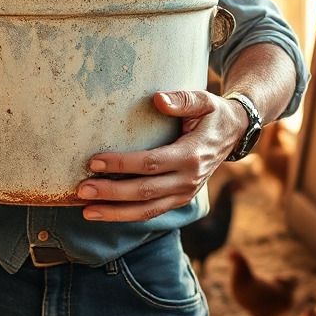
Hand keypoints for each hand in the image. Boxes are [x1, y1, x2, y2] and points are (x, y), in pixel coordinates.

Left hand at [75, 90, 247, 221]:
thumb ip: (182, 100)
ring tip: (86, 210)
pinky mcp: (178, 199)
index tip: (94, 162)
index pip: (151, 163)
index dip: (122, 164)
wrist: (234, 133)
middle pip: (144, 192)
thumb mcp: (204, 100)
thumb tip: (157, 99)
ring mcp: (184, 194)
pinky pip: (150, 213)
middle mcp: (188, 180)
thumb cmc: (212, 114)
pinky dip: (126, 215)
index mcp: (191, 155)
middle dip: (111, 193)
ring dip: (114, 212)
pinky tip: (103, 213)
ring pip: (146, 210)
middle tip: (81, 190)